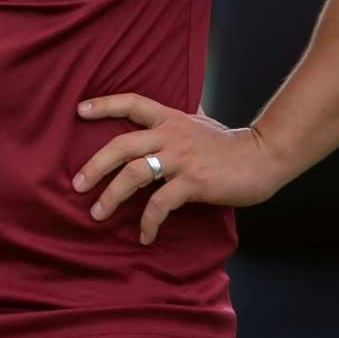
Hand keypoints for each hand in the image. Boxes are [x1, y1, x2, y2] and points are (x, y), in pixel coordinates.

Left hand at [71, 92, 284, 244]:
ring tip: (97, 213)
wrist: (262, 158)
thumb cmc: (229, 143)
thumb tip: (171, 110)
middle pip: (121, 144)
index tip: (79, 110)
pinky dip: (148, 221)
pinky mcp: (193, 182)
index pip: (132, 103)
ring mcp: (181, 158)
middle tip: (76, 184)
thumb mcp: (200, 121)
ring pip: (134, 174)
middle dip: (94, 165)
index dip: (104, 104)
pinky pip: (161, 203)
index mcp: (170, 117)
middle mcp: (170, 134)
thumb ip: (180, 118)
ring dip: (111, 196)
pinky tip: (143, 234)